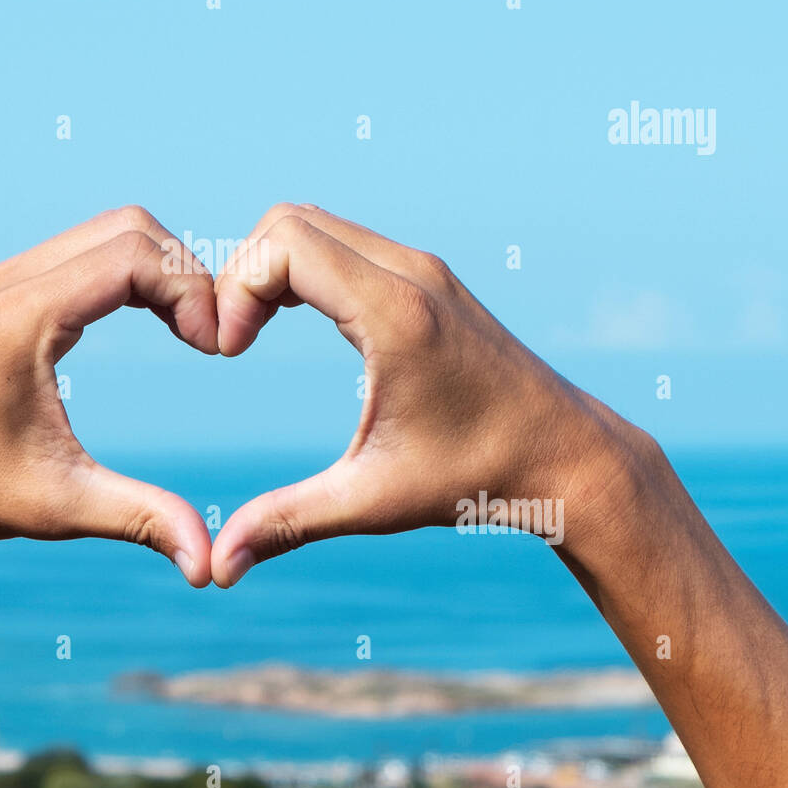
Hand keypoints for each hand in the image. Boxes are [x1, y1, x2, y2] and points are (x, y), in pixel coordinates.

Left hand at [0, 207, 218, 585]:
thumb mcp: (60, 507)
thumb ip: (141, 519)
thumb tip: (209, 566)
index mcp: (25, 317)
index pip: (135, 256)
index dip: (193, 291)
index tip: (215, 349)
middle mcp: (13, 282)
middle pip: (131, 227)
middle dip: (186, 272)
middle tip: (211, 339)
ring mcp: (5, 280)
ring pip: (109, 230)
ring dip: (160, 268)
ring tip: (191, 332)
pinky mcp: (4, 291)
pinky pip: (85, 250)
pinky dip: (131, 271)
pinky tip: (153, 321)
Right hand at [210, 204, 631, 585]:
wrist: (568, 457)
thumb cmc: (477, 480)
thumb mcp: (372, 502)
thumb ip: (288, 523)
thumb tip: (220, 566)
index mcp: (395, 315)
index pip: (285, 244)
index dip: (236, 288)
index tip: (230, 351)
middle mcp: (411, 275)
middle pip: (290, 220)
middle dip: (243, 272)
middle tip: (233, 340)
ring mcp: (424, 269)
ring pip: (316, 223)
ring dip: (272, 266)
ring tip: (253, 331)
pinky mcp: (429, 278)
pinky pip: (345, 240)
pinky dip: (304, 265)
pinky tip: (294, 319)